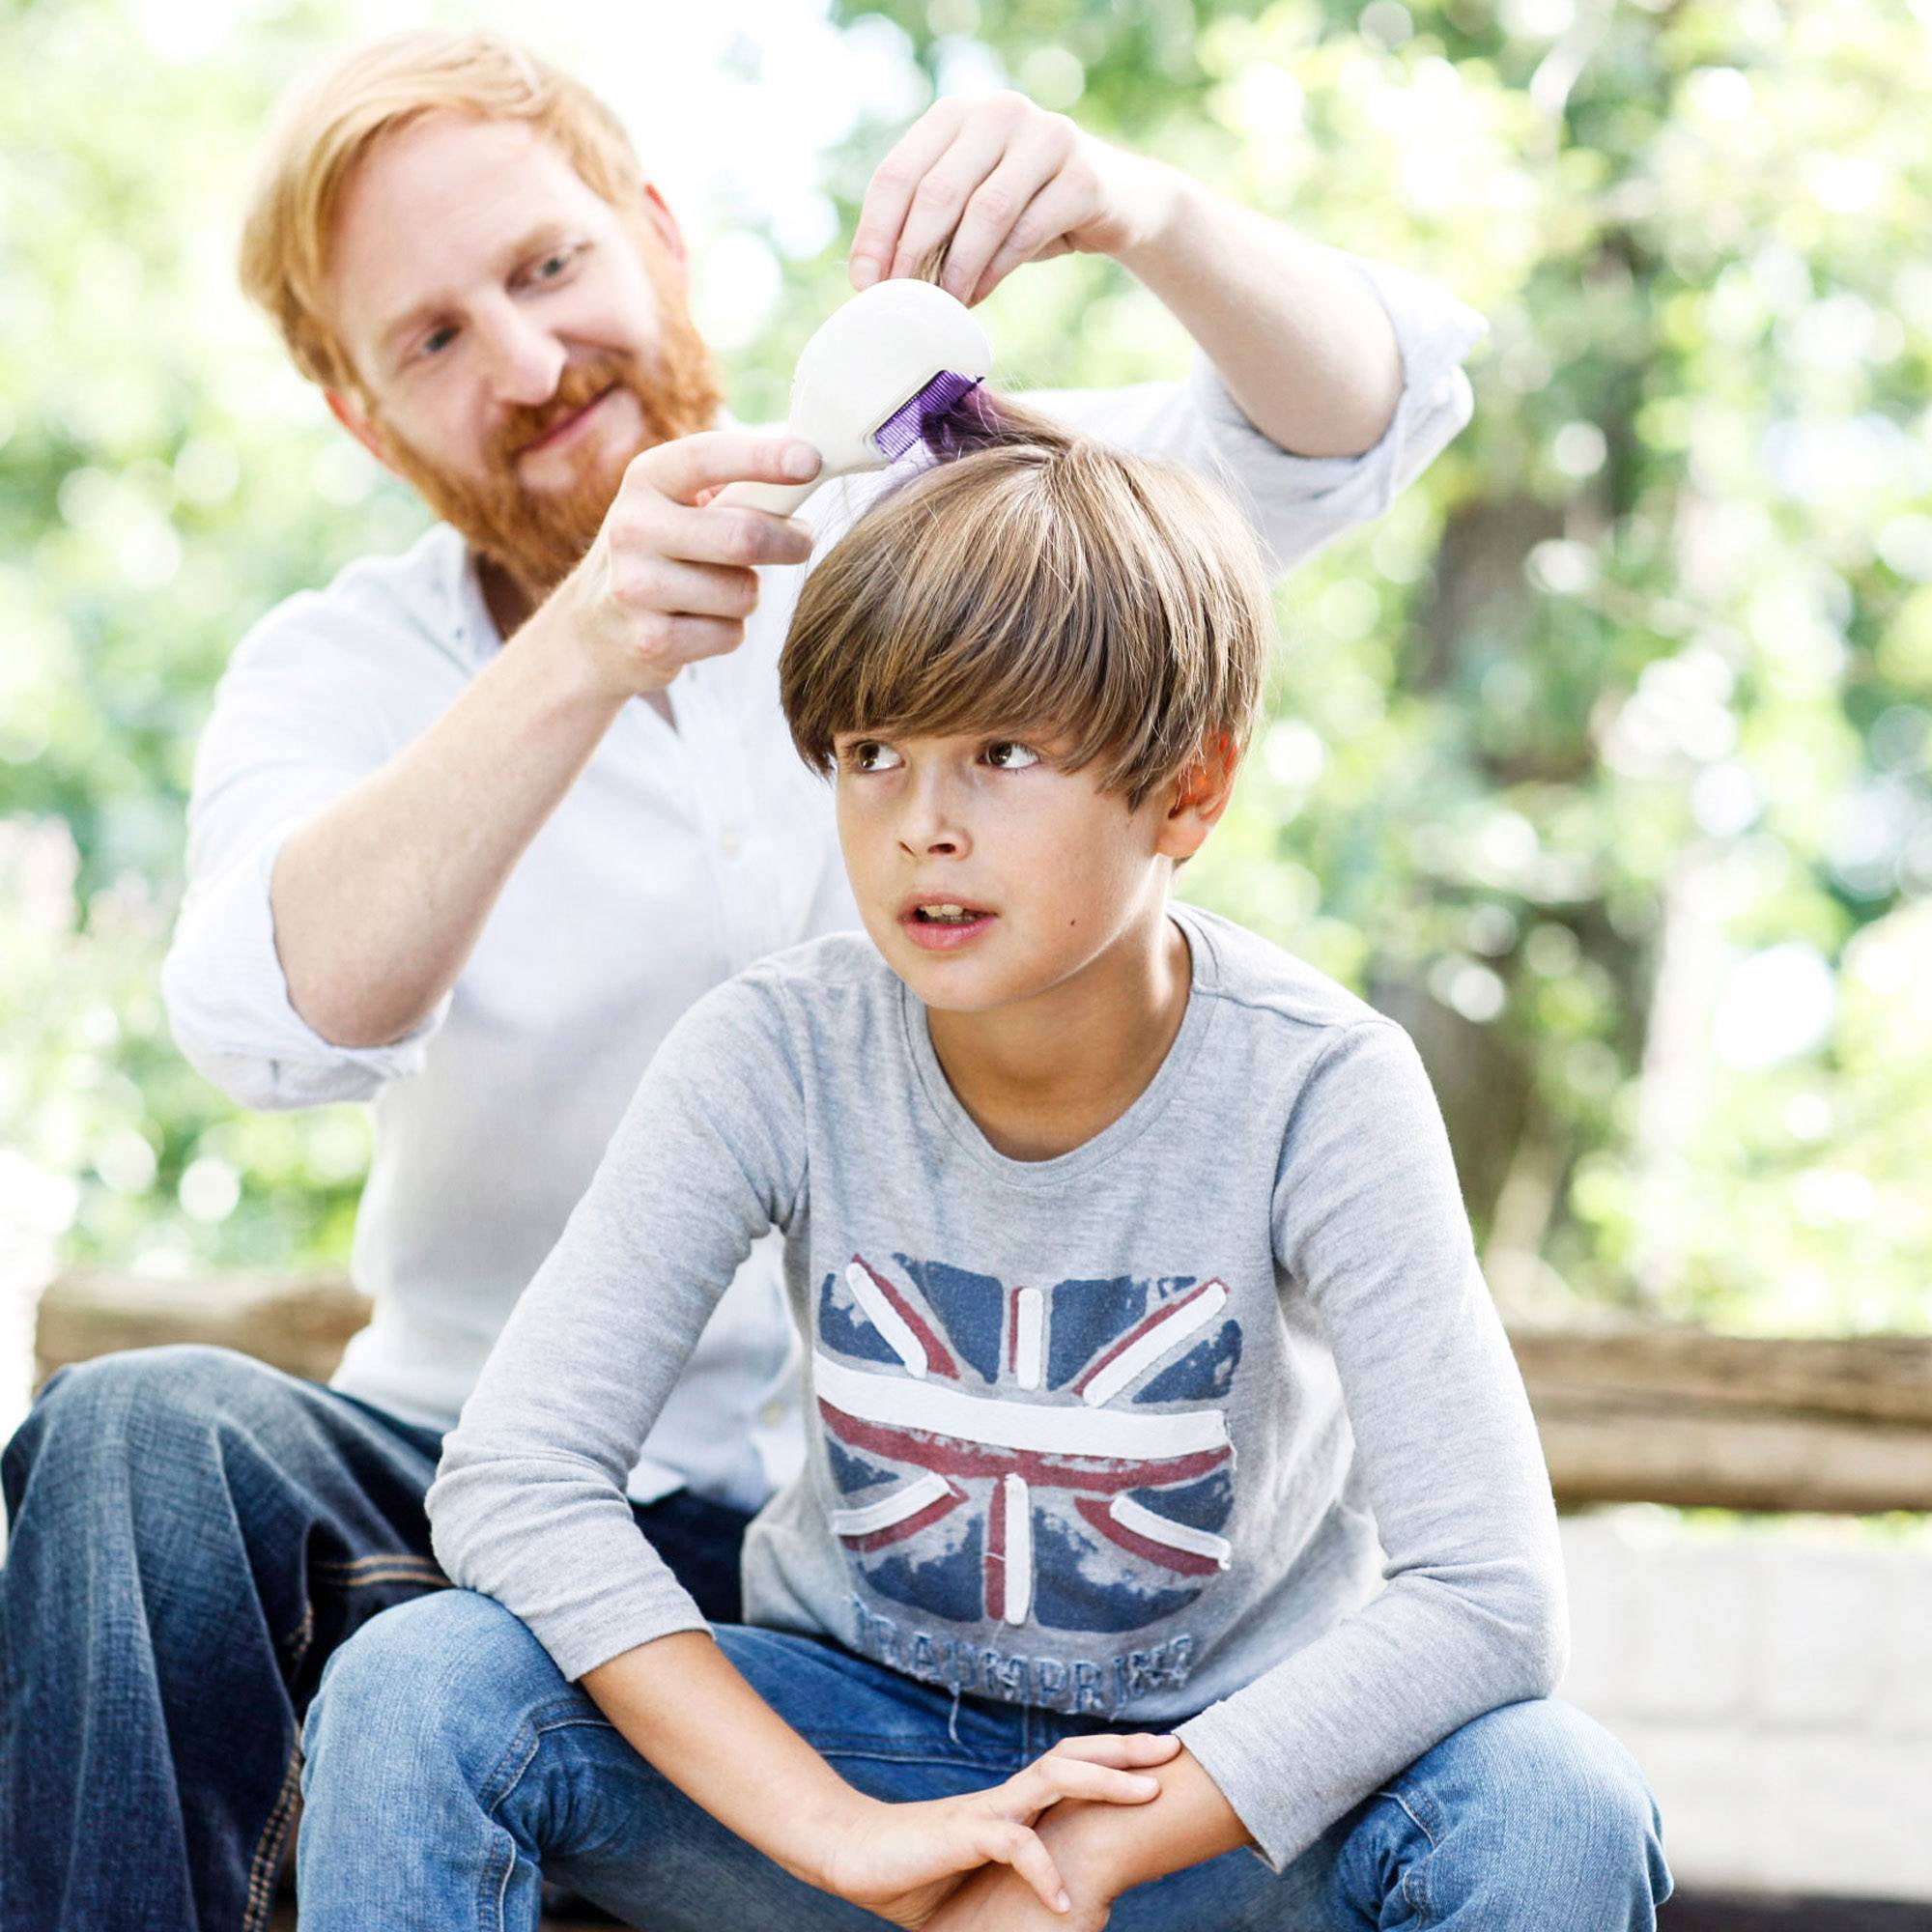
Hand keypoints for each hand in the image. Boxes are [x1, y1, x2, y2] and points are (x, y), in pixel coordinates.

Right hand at [545, 430, 820, 699]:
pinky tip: (698, 622)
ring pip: (744, 593)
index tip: (811, 461)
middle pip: (743, 536)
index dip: (764, 458)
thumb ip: (734, 488)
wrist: (594, 625)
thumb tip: (810, 466)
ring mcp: (636, 587)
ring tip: (721, 588)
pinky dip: (729, 630)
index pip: (708, 457)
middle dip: (789, 541)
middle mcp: (632, 527)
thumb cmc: (663, 551)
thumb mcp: (679, 504)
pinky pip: (730, 634)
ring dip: (749, 593)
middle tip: (802, 540)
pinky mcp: (649, 641)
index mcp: (646, 479)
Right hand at [818, 1731, 1179, 1928]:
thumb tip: (1072, 1908)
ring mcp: (986, 1812)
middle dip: (1126, 1749)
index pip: (1071, 1767)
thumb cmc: (916, 1872)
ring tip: (1147, 1791)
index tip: (1159, 1759)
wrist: (852, 1857)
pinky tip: (1065, 1903)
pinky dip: (1043, 1871)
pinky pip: (1014, 1843)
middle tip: (1173, 1749)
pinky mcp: (964, 1834)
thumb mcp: (983, 1879)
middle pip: (1073, 1755)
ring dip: (1104, 1780)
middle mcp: (1007, 1798)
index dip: (1116, 1759)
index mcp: (1013, 1807)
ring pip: (1054, 1777)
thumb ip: (1023, 1879)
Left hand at [849, 92, 1180, 306]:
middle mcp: (999, 112)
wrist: (1116, 201)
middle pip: (937, 192)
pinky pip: (1026, 231)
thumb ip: (927, 222)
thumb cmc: (1026, 208)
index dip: (876, 233)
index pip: (899, 173)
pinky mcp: (1083, 174)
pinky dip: (995, 271)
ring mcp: (1046, 137)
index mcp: (957, 114)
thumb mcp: (970, 205)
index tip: (865, 284)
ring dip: (957, 270)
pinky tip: (978, 294)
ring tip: (945, 306)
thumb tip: (869, 278)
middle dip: (912, 256)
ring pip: (984, 213)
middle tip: (902, 303)